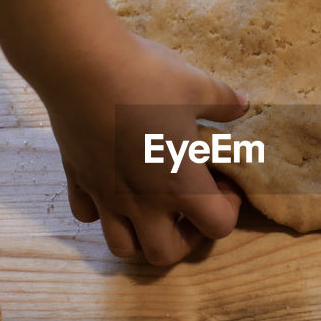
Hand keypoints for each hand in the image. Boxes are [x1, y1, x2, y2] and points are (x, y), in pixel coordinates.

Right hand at [37, 29, 247, 264]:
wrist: (81, 66)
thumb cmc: (146, 79)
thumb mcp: (196, 86)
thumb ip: (222, 103)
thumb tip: (242, 106)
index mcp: (181, 184)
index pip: (219, 227)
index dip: (229, 209)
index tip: (223, 183)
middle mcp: (143, 202)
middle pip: (164, 255)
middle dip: (183, 240)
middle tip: (188, 208)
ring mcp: (106, 195)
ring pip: (121, 246)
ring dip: (141, 236)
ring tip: (150, 208)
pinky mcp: (78, 181)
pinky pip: (87, 214)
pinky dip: (101, 210)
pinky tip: (111, 184)